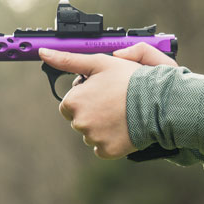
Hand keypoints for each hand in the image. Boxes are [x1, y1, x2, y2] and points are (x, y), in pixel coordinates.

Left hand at [39, 43, 177, 158]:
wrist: (159, 102)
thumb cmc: (131, 79)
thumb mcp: (99, 62)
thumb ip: (68, 59)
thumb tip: (44, 53)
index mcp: (74, 101)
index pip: (69, 103)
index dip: (85, 97)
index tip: (102, 92)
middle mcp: (79, 122)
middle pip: (79, 119)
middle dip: (93, 112)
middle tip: (114, 102)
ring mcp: (93, 138)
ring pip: (91, 134)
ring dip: (102, 127)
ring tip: (122, 114)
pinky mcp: (107, 151)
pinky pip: (102, 148)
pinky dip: (111, 141)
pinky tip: (123, 128)